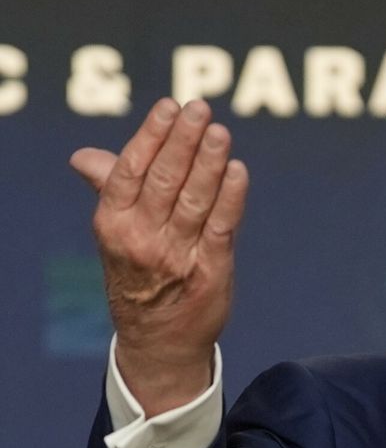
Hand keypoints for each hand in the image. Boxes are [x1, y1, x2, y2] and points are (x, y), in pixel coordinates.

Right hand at [71, 98, 247, 415]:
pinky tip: (238, 172)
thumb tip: (84, 157)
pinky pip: (221, 228)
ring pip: (195, 201)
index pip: (131, 170)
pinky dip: (231, 198)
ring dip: (209, 163)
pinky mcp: (210, 272)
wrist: (158, 340)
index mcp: (113, 223)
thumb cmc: (140, 274)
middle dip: (183, 141)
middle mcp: (142, 238)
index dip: (151, 136)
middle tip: (200, 108)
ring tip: (220, 132)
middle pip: (164, 180)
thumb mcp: (117, 234)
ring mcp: (177, 256)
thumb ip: (110, 190)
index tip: (169, 106)